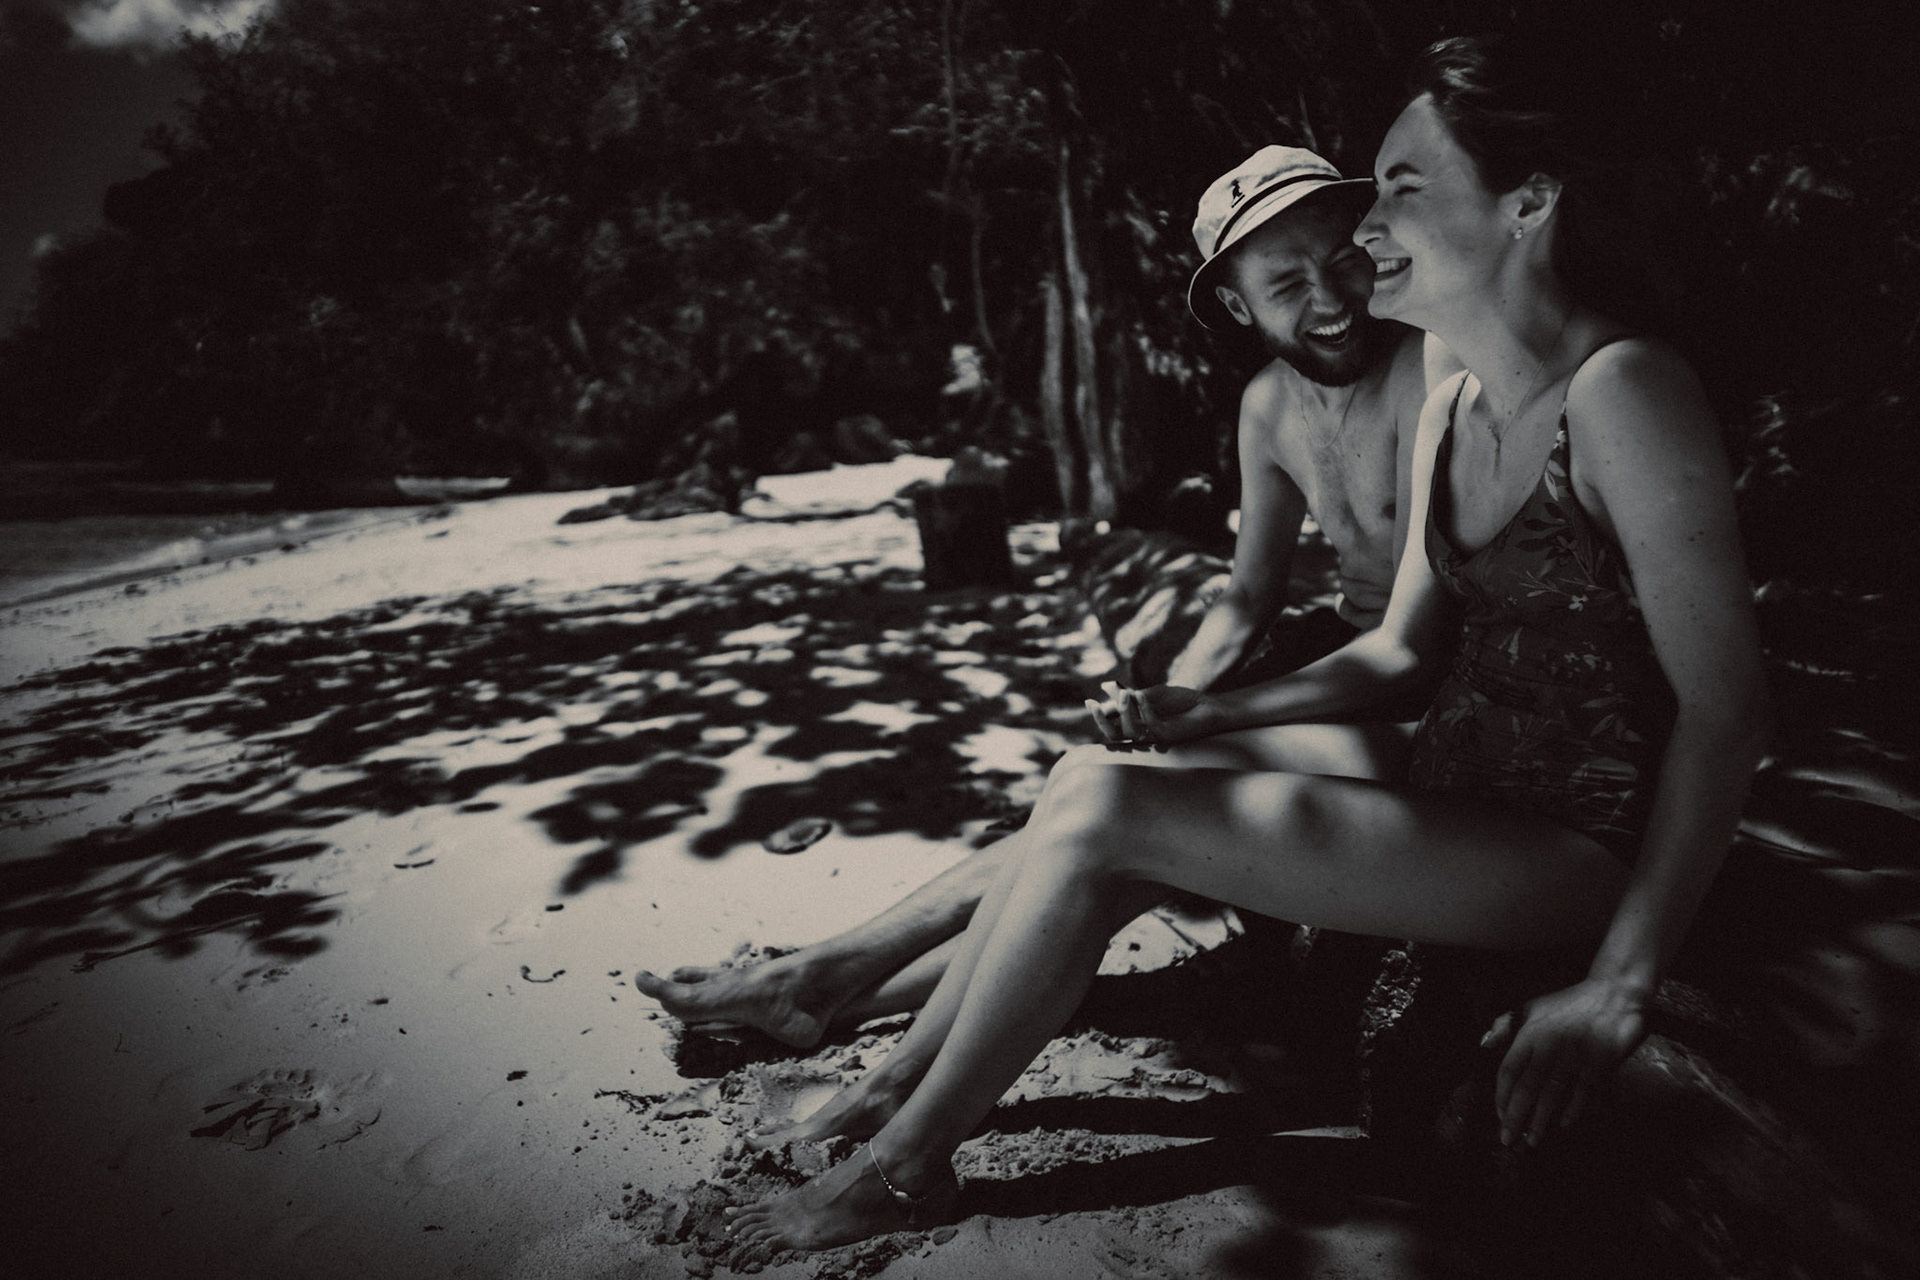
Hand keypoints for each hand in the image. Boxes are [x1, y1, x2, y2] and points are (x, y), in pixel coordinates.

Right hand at [1085, 681, 1209, 749]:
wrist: (1208, 706)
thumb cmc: (1182, 701)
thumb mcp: (1153, 693)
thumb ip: (1132, 695)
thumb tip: (1106, 689)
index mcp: (1137, 726)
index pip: (1112, 725)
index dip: (1100, 715)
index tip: (1089, 701)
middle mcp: (1143, 735)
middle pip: (1115, 735)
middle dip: (1102, 721)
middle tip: (1093, 704)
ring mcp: (1155, 737)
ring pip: (1131, 731)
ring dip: (1125, 711)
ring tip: (1125, 692)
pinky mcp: (1169, 736)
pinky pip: (1151, 724)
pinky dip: (1144, 708)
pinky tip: (1141, 694)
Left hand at [1483, 977, 1649, 1147]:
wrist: (1616, 994)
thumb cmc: (1571, 1004)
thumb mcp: (1534, 1008)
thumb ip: (1506, 1025)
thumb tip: (1483, 1044)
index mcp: (1530, 1033)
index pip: (1509, 1070)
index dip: (1502, 1096)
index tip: (1499, 1116)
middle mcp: (1549, 1045)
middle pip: (1527, 1087)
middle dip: (1516, 1116)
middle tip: (1509, 1140)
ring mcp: (1575, 1055)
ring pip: (1552, 1094)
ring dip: (1541, 1120)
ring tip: (1532, 1141)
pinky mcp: (1599, 1062)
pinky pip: (1582, 1092)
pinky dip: (1573, 1110)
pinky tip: (1564, 1125)